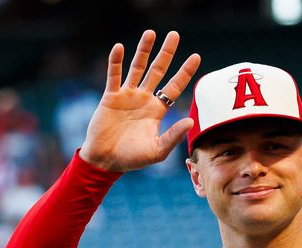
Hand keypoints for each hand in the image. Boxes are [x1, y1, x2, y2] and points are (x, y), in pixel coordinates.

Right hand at [80, 30, 200, 172]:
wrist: (105, 161)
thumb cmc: (132, 159)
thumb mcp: (157, 151)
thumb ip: (173, 136)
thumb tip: (191, 121)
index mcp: (156, 110)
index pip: (175, 87)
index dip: (185, 72)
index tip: (196, 56)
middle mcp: (143, 99)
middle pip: (158, 70)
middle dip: (166, 53)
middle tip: (175, 35)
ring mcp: (127, 96)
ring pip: (137, 68)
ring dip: (143, 51)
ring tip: (150, 33)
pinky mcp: (110, 96)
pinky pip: (114, 75)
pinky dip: (116, 62)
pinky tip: (119, 47)